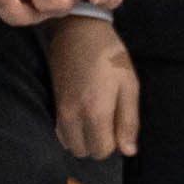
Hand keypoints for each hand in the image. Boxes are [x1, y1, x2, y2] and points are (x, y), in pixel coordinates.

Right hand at [48, 11, 139, 158]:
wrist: (77, 32)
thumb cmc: (110, 57)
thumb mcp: (129, 86)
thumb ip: (128, 121)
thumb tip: (128, 151)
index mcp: (95, 112)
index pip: (102, 151)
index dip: (115, 142)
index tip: (120, 123)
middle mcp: (72, 116)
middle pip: (84, 152)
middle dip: (99, 144)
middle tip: (109, 121)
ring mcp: (59, 111)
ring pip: (70, 145)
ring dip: (85, 139)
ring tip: (96, 118)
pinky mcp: (53, 104)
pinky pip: (61, 133)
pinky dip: (73, 132)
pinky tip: (83, 115)